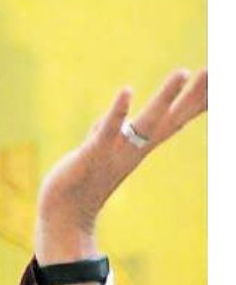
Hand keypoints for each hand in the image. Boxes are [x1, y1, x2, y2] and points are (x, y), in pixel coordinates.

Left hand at [35, 68, 207, 263]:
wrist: (64, 214)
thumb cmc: (84, 182)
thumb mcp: (105, 149)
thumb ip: (114, 130)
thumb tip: (122, 116)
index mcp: (141, 146)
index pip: (177, 118)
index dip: (199, 100)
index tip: (219, 76)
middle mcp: (135, 148)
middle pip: (172, 117)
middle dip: (195, 94)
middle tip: (216, 69)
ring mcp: (115, 151)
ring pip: (146, 122)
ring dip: (165, 97)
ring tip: (183, 71)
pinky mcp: (91, 155)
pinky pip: (107, 132)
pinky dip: (117, 112)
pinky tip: (126, 91)